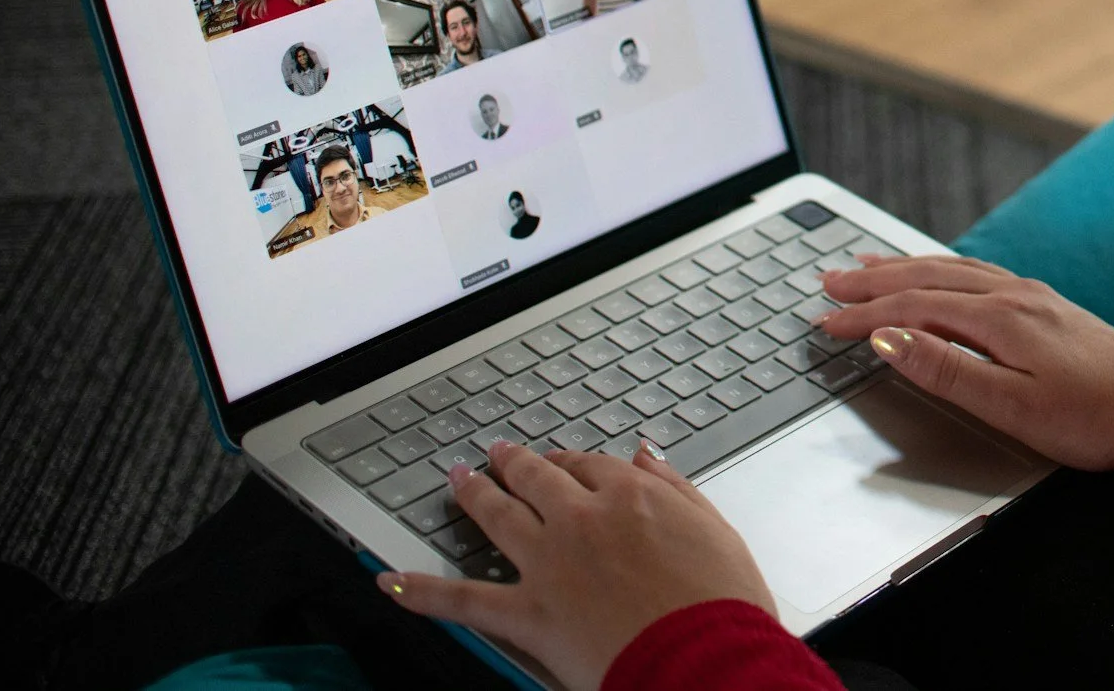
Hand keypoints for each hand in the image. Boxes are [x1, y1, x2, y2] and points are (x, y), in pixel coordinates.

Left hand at [380, 440, 775, 690]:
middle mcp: (582, 518)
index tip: (562, 461)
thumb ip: (676, 487)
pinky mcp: (527, 613)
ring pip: (497, 516)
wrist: (704, 658)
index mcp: (631, 495)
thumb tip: (647, 455)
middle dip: (514, 464)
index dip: (570, 460)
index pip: (589, 463)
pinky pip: (464, 599)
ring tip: (455, 481)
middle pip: (538, 479)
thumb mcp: (716, 528)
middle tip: (497, 455)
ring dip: (472, 495)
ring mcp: (549, 563)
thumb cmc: (720, 604)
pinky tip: (393, 581)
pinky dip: (424, 591)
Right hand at [819, 255, 1113, 471]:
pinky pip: (977, 273)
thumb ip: (946, 369)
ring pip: (952, 269)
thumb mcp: (1010, 406)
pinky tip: (938, 274)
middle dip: (873, 280)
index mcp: (1000, 318)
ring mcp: (1032, 295)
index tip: (824, 322)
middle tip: (828, 281)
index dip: (864, 315)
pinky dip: (941, 269)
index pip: (912, 308)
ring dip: (904, 267)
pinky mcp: (1046, 305)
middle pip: (928, 278)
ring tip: (867, 266)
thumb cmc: (1091, 418)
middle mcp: (1014, 295)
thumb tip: (890, 339)